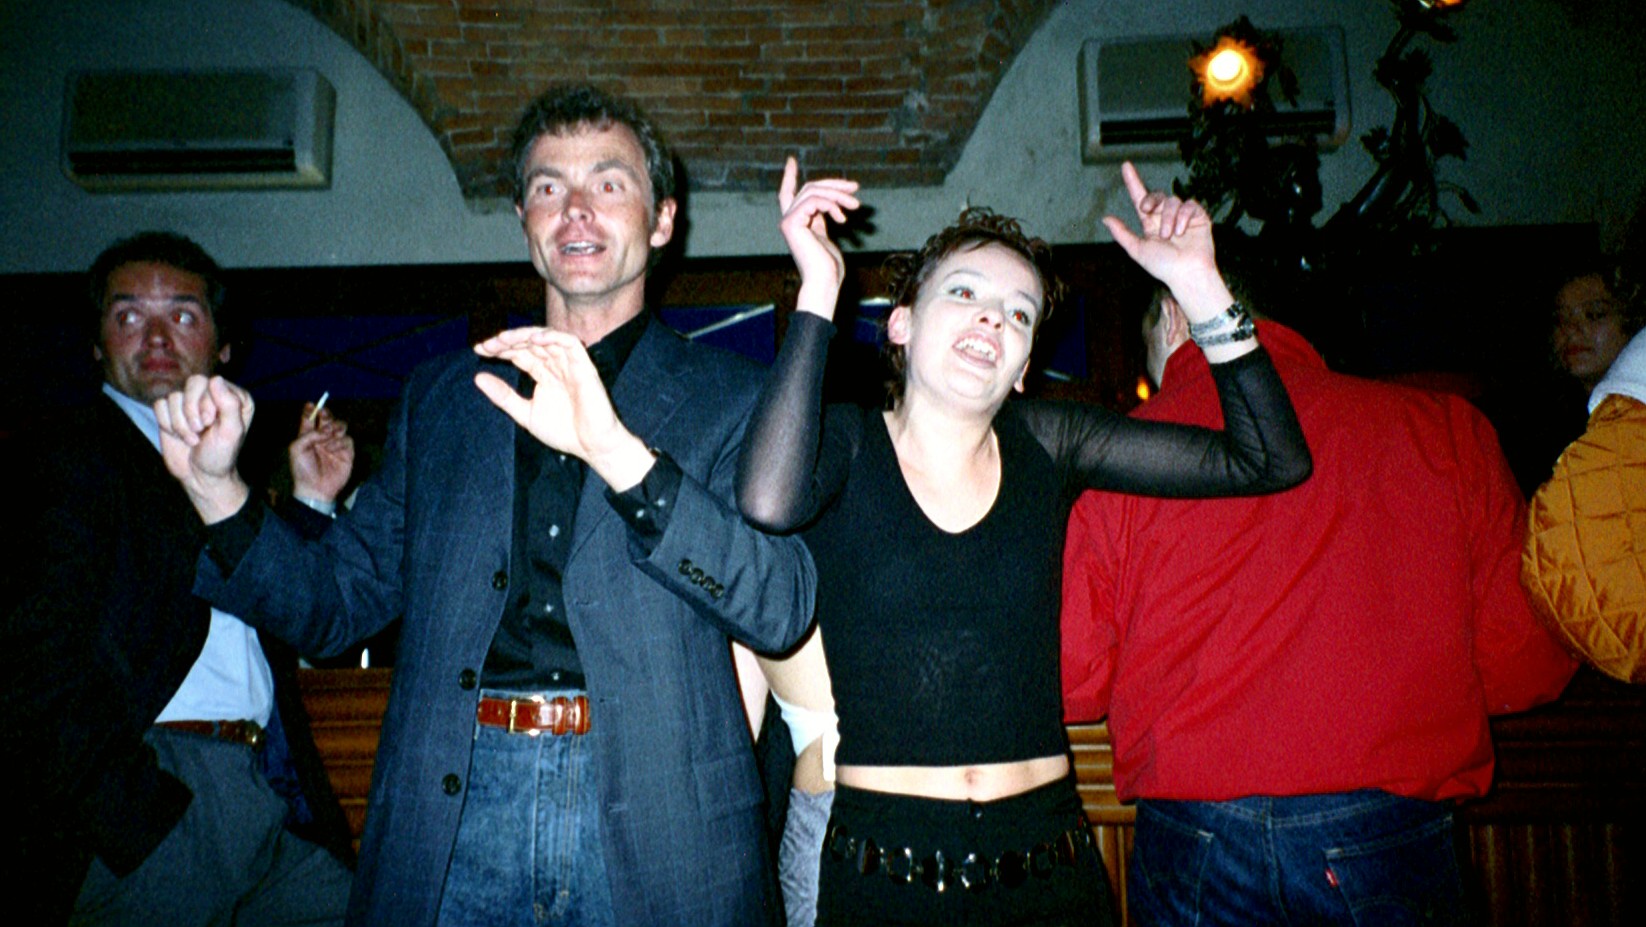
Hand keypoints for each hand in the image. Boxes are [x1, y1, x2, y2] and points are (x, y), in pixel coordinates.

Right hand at [154, 374, 253, 521]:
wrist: (199, 476)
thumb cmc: (220, 455)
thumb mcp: (231, 432)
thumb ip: (229, 405)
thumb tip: (216, 379)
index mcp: (234, 397)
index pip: (213, 382)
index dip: (206, 403)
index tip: (209, 424)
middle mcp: (212, 395)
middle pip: (193, 383)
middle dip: (191, 411)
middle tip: (199, 430)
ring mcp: (190, 402)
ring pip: (174, 396)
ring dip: (180, 424)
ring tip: (192, 439)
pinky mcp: (171, 411)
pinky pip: (160, 405)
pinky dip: (167, 423)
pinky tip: (178, 435)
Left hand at [289, 402, 354, 504]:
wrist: (315, 489)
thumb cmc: (302, 469)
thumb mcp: (296, 449)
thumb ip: (308, 435)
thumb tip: (324, 430)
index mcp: (308, 436)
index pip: (311, 419)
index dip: (311, 410)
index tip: (311, 405)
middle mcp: (323, 438)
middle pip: (328, 419)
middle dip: (326, 415)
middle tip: (323, 414)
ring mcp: (335, 445)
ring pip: (341, 426)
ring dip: (335, 427)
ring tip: (329, 434)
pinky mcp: (347, 453)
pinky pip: (348, 440)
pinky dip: (340, 441)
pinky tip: (332, 448)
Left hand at [473, 327, 653, 489]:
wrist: (592, 447)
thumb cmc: (564, 432)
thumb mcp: (525, 414)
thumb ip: (503, 396)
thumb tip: (478, 377)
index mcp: (544, 374)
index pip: (520, 353)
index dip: (500, 349)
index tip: (479, 350)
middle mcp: (556, 365)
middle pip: (530, 343)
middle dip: (508, 341)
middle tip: (488, 344)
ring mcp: (570, 365)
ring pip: (547, 338)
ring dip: (525, 336)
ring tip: (504, 339)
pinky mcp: (584, 367)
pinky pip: (570, 343)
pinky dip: (553, 337)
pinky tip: (534, 339)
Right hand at [778, 156, 859, 319]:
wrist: (823, 282)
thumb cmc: (828, 267)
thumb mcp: (825, 237)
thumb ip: (822, 219)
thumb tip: (832, 204)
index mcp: (795, 222)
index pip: (787, 193)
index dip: (789, 176)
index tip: (791, 160)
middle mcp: (788, 219)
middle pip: (809, 188)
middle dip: (834, 185)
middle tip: (855, 188)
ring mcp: (788, 221)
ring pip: (814, 192)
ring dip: (838, 196)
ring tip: (855, 207)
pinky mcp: (792, 223)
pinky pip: (814, 201)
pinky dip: (831, 205)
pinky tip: (842, 218)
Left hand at [1102, 162, 1230, 318]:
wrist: (1187, 274)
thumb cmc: (1163, 267)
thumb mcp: (1138, 250)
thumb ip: (1122, 233)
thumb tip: (1106, 218)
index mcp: (1151, 224)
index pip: (1140, 198)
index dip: (1133, 182)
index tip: (1125, 165)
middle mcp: (1166, 217)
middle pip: (1157, 196)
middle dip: (1150, 200)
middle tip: (1146, 211)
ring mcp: (1183, 216)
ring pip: (1172, 201)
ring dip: (1168, 218)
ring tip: (1170, 236)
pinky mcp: (1198, 217)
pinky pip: (1190, 205)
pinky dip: (1184, 216)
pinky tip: (1182, 231)